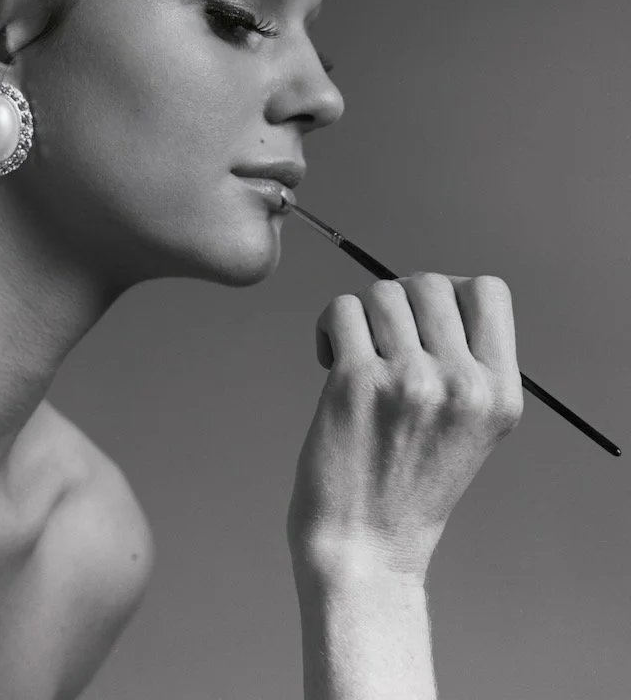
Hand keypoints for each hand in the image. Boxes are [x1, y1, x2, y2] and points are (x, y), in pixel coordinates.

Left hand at [286, 273, 523, 586]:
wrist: (365, 547)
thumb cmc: (407, 483)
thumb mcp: (470, 427)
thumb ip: (465, 363)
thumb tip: (425, 293)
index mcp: (500, 393)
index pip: (488, 291)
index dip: (448, 294)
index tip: (421, 324)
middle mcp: (462, 383)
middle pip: (428, 284)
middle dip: (398, 303)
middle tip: (380, 343)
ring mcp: (409, 380)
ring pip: (381, 292)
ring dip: (361, 315)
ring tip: (354, 354)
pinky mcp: (355, 382)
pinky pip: (342, 309)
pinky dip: (329, 325)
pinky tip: (329, 361)